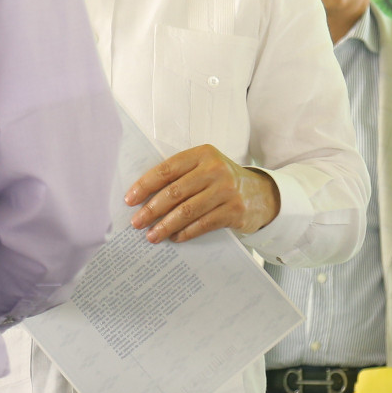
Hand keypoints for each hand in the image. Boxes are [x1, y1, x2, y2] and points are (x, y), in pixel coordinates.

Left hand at [127, 145, 279, 242]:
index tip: (130, 199)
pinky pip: (203, 224)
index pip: (167, 169)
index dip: (145, 185)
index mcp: (202, 154)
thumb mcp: (205, 167)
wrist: (261, 194)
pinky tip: (174, 238)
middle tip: (136, 222)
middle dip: (151, 209)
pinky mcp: (234, 211)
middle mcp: (215, 170)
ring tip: (151, 236)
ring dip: (165, 225)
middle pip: (175, 192)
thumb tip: (144, 196)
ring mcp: (226, 190)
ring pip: (187, 211)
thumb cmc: (222, 180)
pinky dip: (185, 233)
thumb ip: (180, 175)